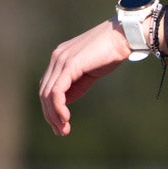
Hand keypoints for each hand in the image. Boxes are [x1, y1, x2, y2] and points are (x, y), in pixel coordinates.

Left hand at [38, 20, 132, 135]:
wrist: (123, 36)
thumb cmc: (110, 52)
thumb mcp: (89, 73)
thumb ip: (75, 85)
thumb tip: (64, 102)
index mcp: (59, 58)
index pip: (47, 87)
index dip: (50, 108)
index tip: (60, 125)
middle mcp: (56, 58)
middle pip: (44, 92)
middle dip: (50, 115)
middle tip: (61, 132)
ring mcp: (61, 60)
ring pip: (48, 94)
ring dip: (54, 115)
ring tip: (63, 129)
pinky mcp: (69, 65)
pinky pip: (57, 91)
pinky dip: (58, 107)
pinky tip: (66, 118)